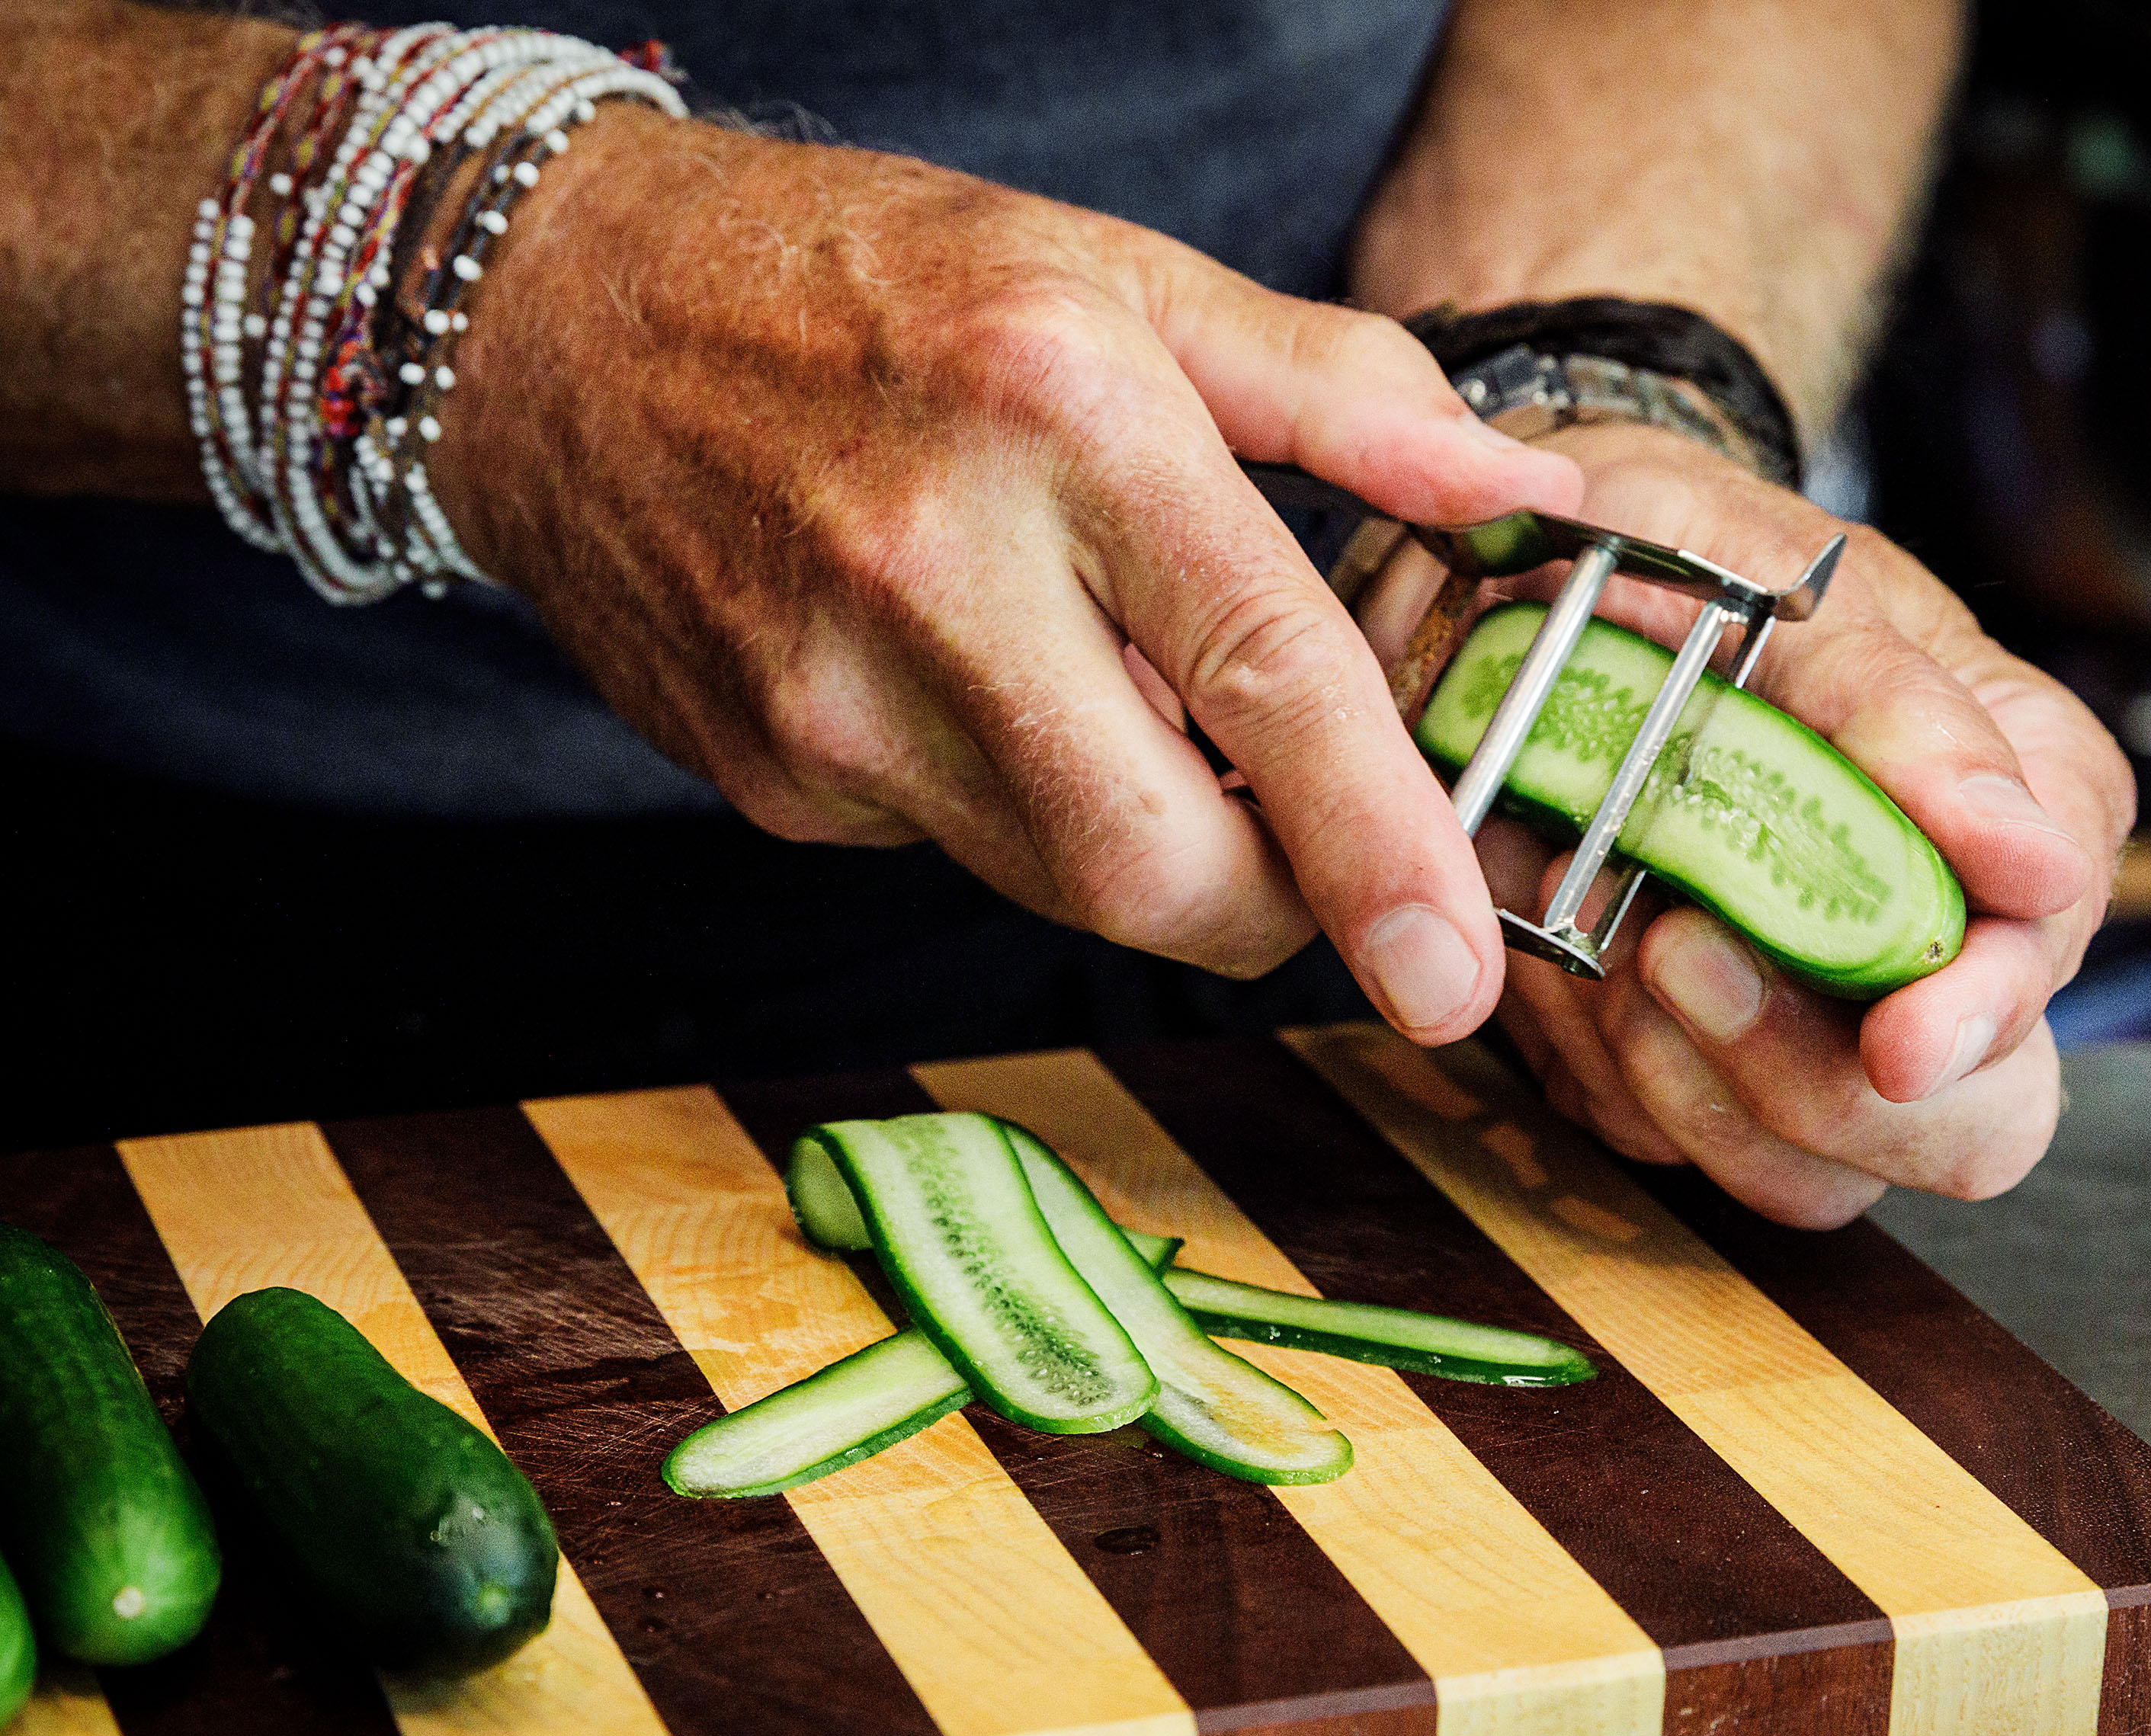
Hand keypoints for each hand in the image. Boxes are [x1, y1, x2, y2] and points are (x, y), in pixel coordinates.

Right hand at [435, 113, 1579, 1039]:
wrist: (557, 319)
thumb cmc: (864, 283)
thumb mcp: (1120, 273)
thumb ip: (1340, 388)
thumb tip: (1517, 490)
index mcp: (1065, 419)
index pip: (1267, 678)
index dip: (1376, 847)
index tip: (1452, 971)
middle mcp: (935, 575)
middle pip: (1159, 867)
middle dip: (1272, 894)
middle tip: (1303, 819)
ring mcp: (831, 703)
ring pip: (1068, 888)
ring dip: (1151, 838)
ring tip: (1116, 688)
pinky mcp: (774, 782)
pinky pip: (964, 853)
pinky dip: (1025, 805)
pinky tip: (983, 687)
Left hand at [1356, 421, 2135, 1225]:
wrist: (1540, 586)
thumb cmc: (1692, 558)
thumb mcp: (1782, 572)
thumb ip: (1901, 708)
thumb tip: (2018, 852)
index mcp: (2020, 811)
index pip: (2047, 947)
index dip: (1984, 1010)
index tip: (1898, 1039)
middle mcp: (1944, 948)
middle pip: (1968, 1129)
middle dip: (1815, 1079)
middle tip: (1675, 951)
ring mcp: (1825, 1034)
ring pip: (1810, 1172)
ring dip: (1681, 1076)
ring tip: (1587, 931)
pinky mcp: (1699, 1079)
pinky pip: (1666, 1142)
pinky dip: (1596, 1065)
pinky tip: (1558, 955)